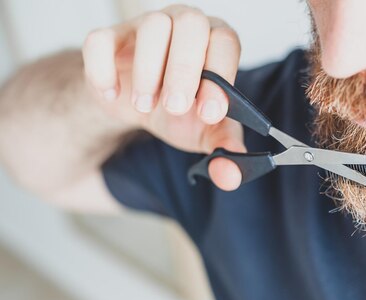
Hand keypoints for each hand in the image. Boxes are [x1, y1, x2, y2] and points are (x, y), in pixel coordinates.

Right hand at [82, 5, 243, 189]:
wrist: (141, 108)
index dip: (221, 72)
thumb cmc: (181, 112)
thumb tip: (230, 175)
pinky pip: (100, 40)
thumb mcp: (207, 132)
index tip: (209, 112)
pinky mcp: (109, 39)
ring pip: (151, 25)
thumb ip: (224, 149)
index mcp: (215, 43)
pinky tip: (112, 95)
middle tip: (174, 108)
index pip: (225, 41)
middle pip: (190, 24)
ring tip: (145, 105)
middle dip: (183, 69)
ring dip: (148, 70)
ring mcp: (144, 27)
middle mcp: (184, 26)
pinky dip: (103, 70)